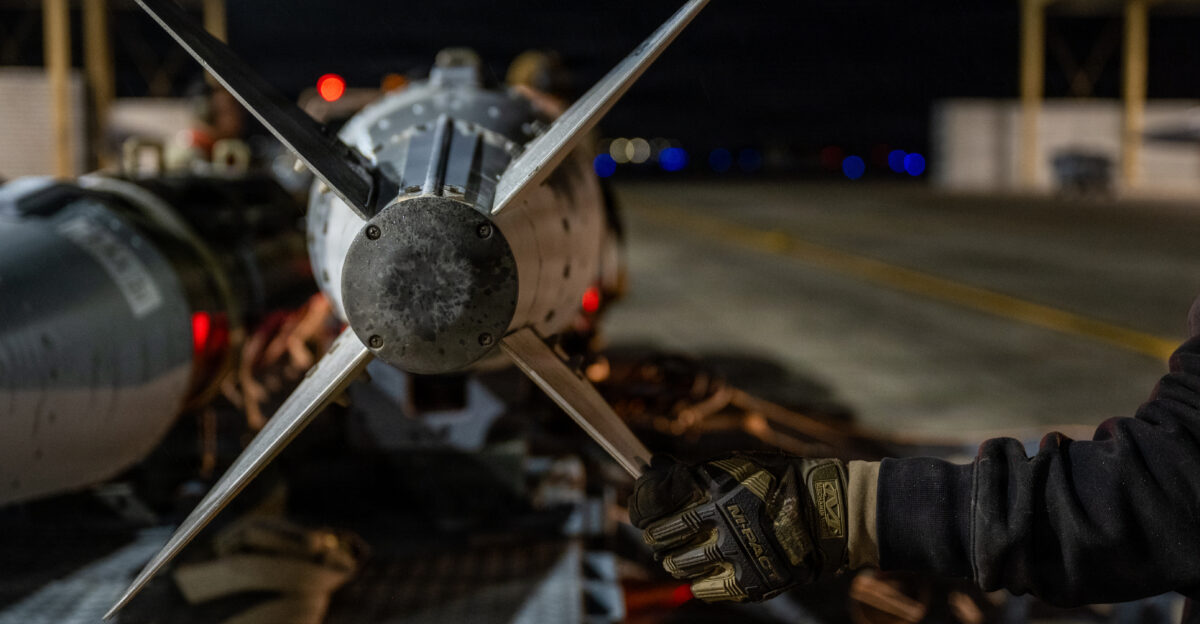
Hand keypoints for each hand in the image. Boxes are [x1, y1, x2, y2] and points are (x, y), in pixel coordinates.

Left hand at [628, 454, 849, 601]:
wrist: (826, 512)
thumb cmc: (776, 482)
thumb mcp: (735, 466)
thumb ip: (694, 473)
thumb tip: (652, 469)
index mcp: (713, 489)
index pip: (655, 500)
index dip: (641, 504)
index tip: (641, 509)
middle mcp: (720, 522)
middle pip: (661, 536)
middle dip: (655, 536)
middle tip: (658, 536)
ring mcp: (734, 554)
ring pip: (679, 565)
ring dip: (674, 560)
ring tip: (679, 556)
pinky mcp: (749, 581)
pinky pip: (706, 589)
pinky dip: (698, 582)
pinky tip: (702, 574)